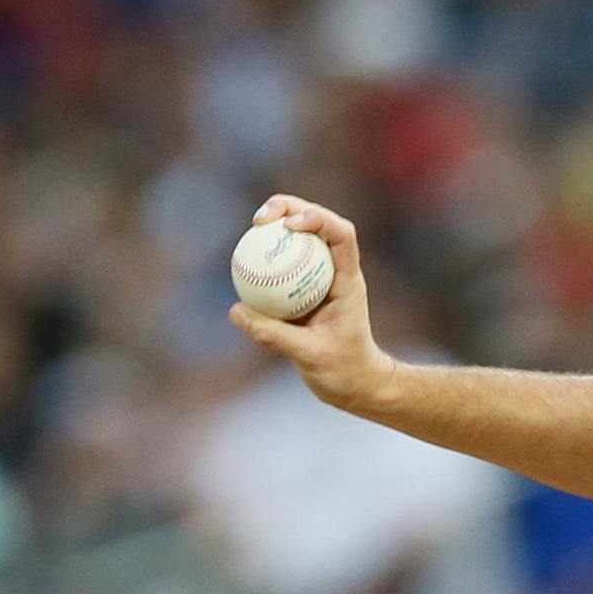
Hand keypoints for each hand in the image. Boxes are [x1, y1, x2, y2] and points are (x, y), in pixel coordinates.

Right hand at [227, 196, 399, 412]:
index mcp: (348, 281)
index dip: (317, 218)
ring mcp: (320, 279)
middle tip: (260, 218)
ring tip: (254, 225)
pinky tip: (244, 259)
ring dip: (278, 225)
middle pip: (318, 224)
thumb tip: (236, 310)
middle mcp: (336, 272)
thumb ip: (274, 334)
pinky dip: (267, 256)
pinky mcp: (304, 290)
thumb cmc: (344, 371)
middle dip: (291, 208)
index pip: (342, 235)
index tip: (289, 226)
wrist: (356, 385)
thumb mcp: (309, 355)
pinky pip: (284, 264)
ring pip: (300, 240)